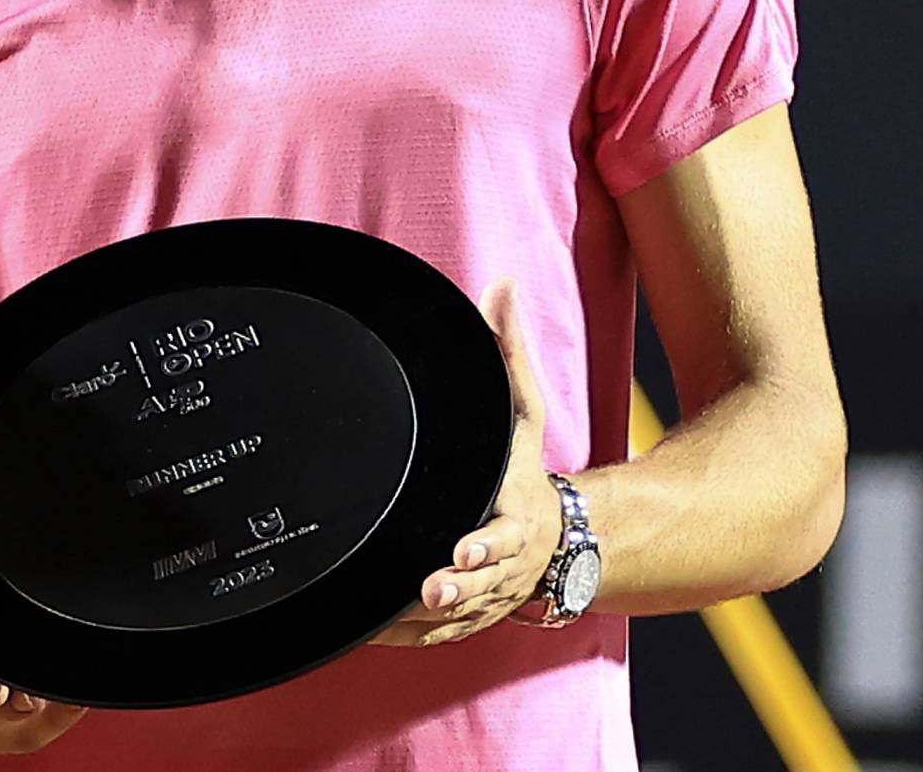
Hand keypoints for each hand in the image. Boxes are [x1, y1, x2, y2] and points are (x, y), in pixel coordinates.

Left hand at [373, 279, 558, 646]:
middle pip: (480, 580)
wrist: (558, 539)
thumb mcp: (523, 412)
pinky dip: (402, 636)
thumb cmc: (524, 469)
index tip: (465, 544)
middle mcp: (503, 563)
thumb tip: (502, 285)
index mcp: (514, 515)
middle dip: (457, 584)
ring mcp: (486, 595)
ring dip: (424, 617)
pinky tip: (364, 631)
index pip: (504, 532)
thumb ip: (509, 352)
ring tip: (394, 610)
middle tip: (429, 585)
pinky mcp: (465, 617)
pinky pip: (432, 637)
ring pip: (456, 616)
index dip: (486, 542)